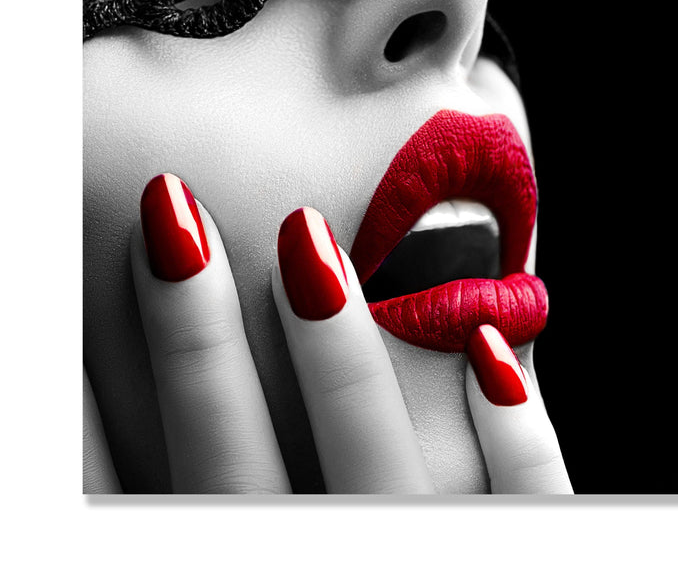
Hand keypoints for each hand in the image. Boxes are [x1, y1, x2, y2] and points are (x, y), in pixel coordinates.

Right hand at [83, 173, 571, 493]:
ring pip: (380, 471)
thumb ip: (184, 507)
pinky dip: (519, 440)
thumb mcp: (231, 560)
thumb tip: (99, 453)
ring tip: (305, 233)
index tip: (69, 289)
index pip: (131, 499)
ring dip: (338, 355)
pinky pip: (534, 515)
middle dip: (192, 341)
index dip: (90, 400)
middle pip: (234, 467)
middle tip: (167, 210)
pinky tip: (490, 353)